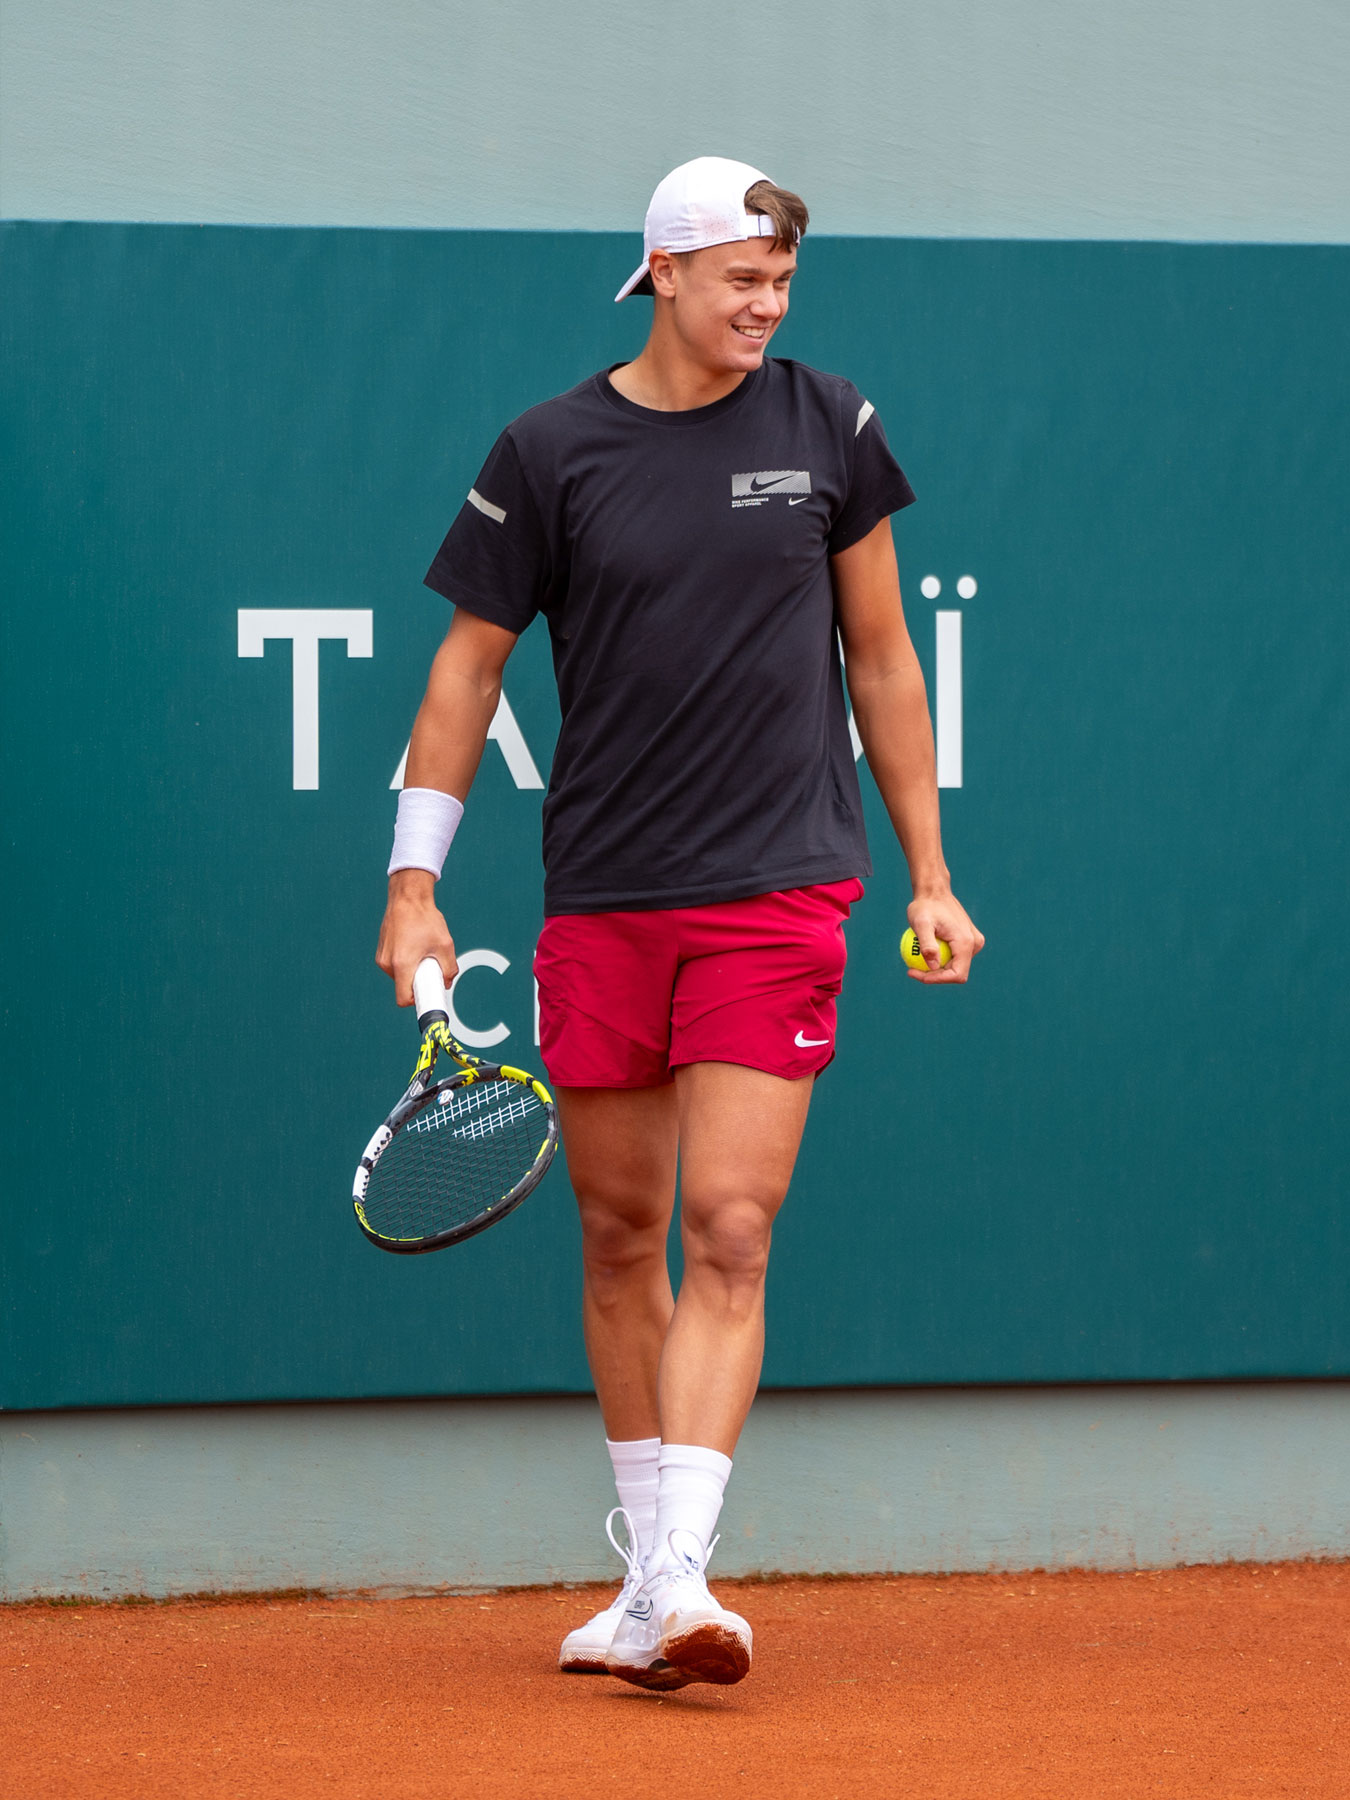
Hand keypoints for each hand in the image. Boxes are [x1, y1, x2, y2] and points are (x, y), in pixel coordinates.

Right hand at [376, 870, 457, 1005]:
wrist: (408, 897)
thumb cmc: (425, 918)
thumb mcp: (445, 945)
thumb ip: (449, 968)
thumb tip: (446, 982)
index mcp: (402, 964)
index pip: (403, 999)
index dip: (417, 1002)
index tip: (428, 997)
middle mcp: (387, 963)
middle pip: (404, 987)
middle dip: (419, 982)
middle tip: (430, 966)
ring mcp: (382, 957)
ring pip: (400, 976)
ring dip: (412, 970)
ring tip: (422, 950)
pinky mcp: (381, 951)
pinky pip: (395, 966)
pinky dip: (406, 962)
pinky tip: (414, 945)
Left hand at [906, 891, 984, 983]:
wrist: (934, 891)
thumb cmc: (925, 905)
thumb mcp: (921, 923)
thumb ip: (927, 944)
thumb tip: (933, 966)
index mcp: (966, 943)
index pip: (957, 975)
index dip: (937, 979)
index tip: (915, 973)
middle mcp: (974, 944)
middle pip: (956, 972)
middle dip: (934, 976)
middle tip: (911, 969)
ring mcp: (973, 942)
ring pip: (955, 966)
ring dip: (936, 969)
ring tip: (915, 962)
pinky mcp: (968, 940)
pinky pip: (954, 957)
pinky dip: (939, 959)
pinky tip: (921, 954)